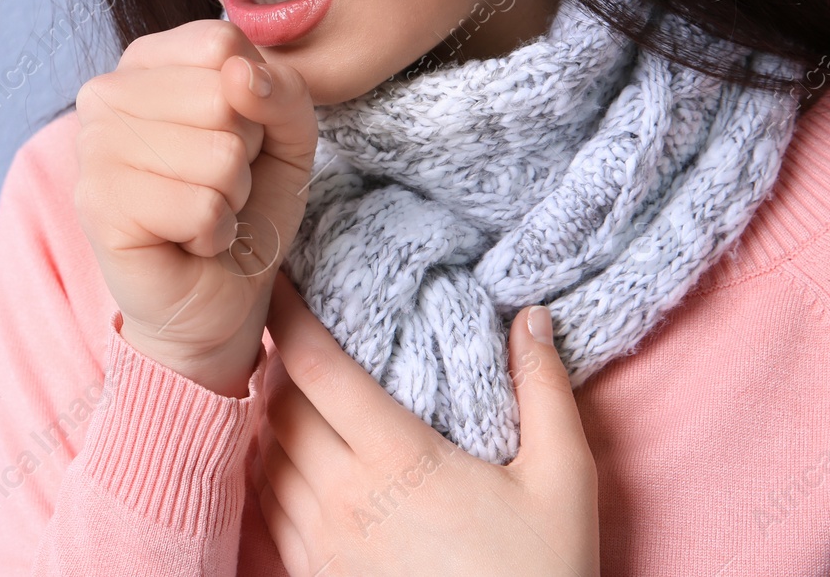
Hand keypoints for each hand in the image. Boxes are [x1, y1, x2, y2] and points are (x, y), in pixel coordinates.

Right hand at [74, 20, 318, 396]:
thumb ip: (283, 90)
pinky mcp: (97, 206)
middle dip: (244, 154)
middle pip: (222, 95)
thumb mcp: (287, 136)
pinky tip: (189, 241)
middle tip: (216, 185)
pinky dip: (214, 233)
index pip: (222, 45)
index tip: (233, 139)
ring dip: (231, 198)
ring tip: (203, 213)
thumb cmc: (246, 207)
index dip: (254, 101)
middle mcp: (104, 93)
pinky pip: (201, 207)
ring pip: (218, 155)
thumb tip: (241, 76)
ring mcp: (92, 148)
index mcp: (145, 61)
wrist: (219, 295)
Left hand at [254, 271, 598, 575]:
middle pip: (279, 406)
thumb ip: (545, 393)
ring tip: (288, 391)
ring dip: (269, 417)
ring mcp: (322, 541)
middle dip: (278, 364)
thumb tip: (531, 318)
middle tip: (291, 335)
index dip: (288, 317)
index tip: (278, 282)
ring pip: (266, 456)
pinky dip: (269, 470)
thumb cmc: (540, 574)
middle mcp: (343, 496)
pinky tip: (291, 459)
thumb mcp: (563, 482)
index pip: (316, 367)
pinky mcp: (314, 576)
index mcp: (396, 458)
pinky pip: (268, 508)